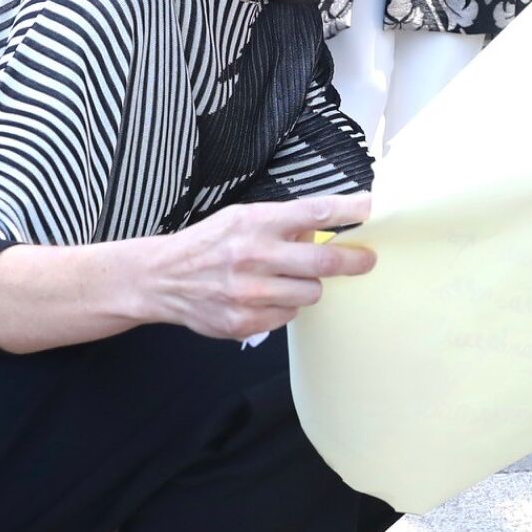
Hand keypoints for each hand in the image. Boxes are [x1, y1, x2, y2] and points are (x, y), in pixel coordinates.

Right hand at [147, 193, 376, 340]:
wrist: (161, 279)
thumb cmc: (208, 244)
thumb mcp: (241, 218)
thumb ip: (281, 222)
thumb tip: (322, 228)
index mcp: (255, 223)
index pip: (313, 213)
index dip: (348, 211)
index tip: (370, 208)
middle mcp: (254, 256)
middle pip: (323, 261)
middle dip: (353, 260)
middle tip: (367, 259)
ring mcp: (249, 292)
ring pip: (311, 292)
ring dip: (309, 285)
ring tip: (288, 279)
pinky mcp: (244, 322)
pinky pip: (289, 315)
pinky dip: (285, 306)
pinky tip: (265, 297)